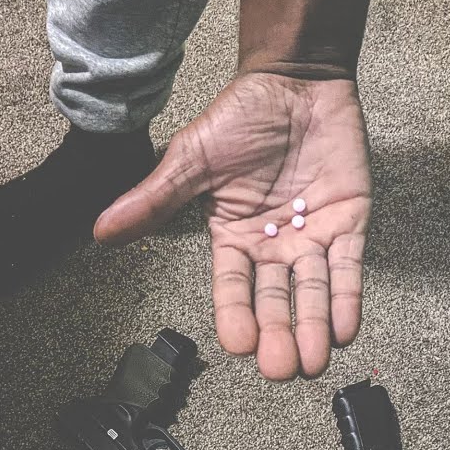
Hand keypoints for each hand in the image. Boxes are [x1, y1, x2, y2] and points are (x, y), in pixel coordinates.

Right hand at [94, 73, 371, 379]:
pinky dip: (347, 298)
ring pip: (312, 292)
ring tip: (313, 362)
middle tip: (280, 368)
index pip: (232, 288)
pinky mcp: (348, 222)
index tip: (237, 345)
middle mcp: (273, 246)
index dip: (235, 316)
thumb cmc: (240, 117)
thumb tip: (100, 231)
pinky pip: (348, 268)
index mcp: (233, 238)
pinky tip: (344, 330)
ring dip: (313, 328)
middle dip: (278, 335)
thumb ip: (154, 200)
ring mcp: (311, 236)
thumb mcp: (191, 159)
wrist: (295, 81)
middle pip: (275, 300)